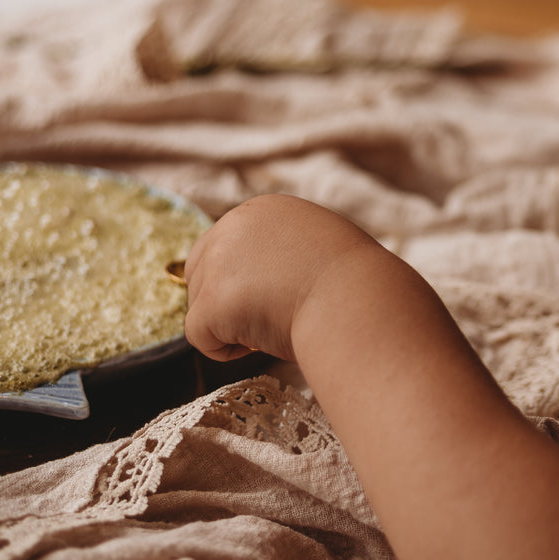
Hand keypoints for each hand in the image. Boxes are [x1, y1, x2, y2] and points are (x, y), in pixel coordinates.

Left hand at [182, 193, 391, 364]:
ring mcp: (218, 262)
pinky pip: (200, 336)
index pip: (224, 247)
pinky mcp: (212, 301)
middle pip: (199, 273)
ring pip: (201, 305)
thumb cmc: (353, 283)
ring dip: (232, 324)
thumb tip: (258, 278)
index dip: (246, 280)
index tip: (282, 294)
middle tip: (274, 314)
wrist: (359, 301)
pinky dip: (226, 349)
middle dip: (228, 301)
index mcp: (262, 210)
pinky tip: (263, 342)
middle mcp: (232, 226)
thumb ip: (282, 250)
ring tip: (277, 323)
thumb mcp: (317, 246)